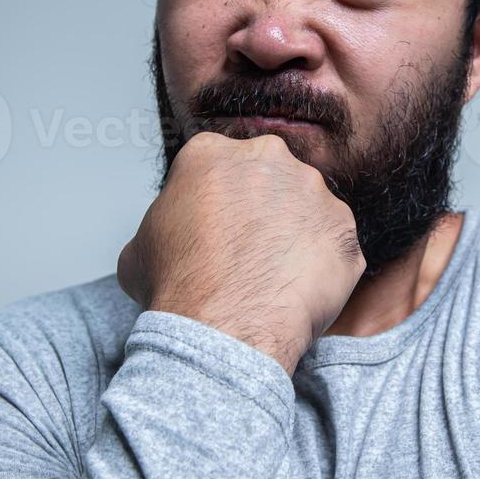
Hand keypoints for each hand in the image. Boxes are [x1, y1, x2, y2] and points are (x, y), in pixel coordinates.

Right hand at [117, 132, 364, 374]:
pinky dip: (322, 264)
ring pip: (306, 207)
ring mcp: (312, 189)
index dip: (217, 202)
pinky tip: (297, 289)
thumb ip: (163, 227)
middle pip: (268, 177)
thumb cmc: (180, 288)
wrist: (225, 326)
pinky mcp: (343, 226)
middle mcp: (267, 158)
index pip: (218, 167)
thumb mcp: (137, 250)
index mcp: (211, 152)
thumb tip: (167, 242)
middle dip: (261, 208)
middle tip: (248, 251)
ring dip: (295, 234)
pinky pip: (334, 242)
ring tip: (273, 276)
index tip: (216, 229)